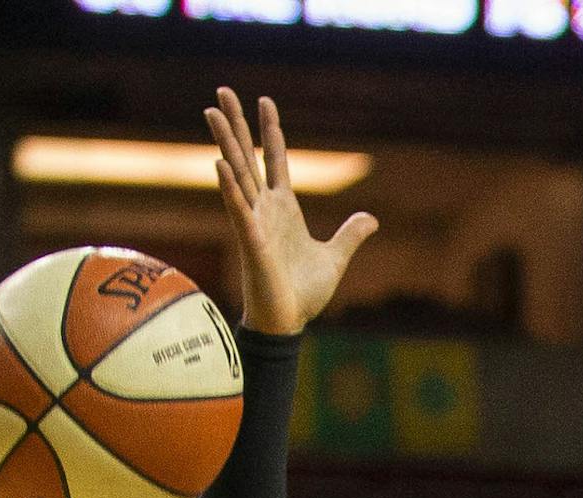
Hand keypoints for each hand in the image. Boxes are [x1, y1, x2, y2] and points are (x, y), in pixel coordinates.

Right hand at [205, 88, 376, 335]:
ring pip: (237, 174)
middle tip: (222, 89)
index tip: (265, 101)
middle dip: (237, 124)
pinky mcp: (251, 242)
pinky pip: (238, 210)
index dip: (271, 130)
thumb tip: (371, 219)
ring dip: (225, 142)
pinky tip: (220, 163)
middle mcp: (264, 209)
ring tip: (211, 110)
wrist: (289, 323)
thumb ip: (350, 235)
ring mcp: (254, 222)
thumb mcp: (335, 257)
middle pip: (248, 156)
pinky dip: (230, 187)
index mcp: (284, 208)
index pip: (275, 159)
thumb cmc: (303, 293)